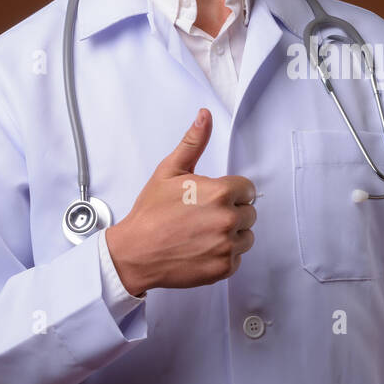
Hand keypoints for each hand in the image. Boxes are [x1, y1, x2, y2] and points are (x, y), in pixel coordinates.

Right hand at [105, 108, 256, 295]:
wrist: (135, 253)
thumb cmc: (151, 213)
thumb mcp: (169, 171)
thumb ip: (193, 143)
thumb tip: (204, 116)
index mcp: (220, 193)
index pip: (248, 189)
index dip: (231, 192)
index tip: (212, 199)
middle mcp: (228, 219)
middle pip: (249, 213)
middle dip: (231, 212)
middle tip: (204, 217)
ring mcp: (227, 246)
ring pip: (246, 236)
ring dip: (231, 235)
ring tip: (203, 233)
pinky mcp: (224, 268)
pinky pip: (238, 258)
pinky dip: (224, 255)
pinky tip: (202, 249)